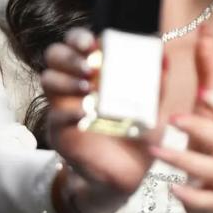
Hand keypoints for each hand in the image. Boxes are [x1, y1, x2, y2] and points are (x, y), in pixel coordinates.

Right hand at [40, 27, 161, 212]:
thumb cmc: (138, 134)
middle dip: (69, 56)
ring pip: (48, 80)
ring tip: (88, 88)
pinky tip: (85, 113)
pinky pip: (56, 115)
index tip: (92, 42)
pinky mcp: (61, 131)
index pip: (76, 43)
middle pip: (54, 55)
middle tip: (89, 66)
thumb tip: (164, 54)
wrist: (129, 174)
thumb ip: (157, 82)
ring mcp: (64, 106)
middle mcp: (75, 83)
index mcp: (95, 71)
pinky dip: (70, 111)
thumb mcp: (152, 107)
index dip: (78, 38)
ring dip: (67, 80)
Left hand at [148, 25, 212, 212]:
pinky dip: (192, 195)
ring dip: (188, 158)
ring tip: (158, 150)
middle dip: (205, 123)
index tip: (202, 42)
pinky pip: (208, 200)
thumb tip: (203, 35)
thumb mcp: (211, 117)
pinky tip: (173, 188)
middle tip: (175, 115)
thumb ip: (206, 80)